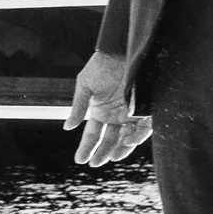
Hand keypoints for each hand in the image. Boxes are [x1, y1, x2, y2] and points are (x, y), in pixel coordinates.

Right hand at [65, 50, 149, 165]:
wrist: (122, 50)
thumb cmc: (102, 65)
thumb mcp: (85, 85)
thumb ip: (78, 107)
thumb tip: (67, 127)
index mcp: (100, 111)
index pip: (93, 134)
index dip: (86, 147)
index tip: (80, 159)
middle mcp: (115, 116)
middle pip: (109, 140)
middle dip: (102, 153)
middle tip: (95, 163)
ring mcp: (130, 114)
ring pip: (126, 139)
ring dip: (119, 149)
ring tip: (111, 156)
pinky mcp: (145, 109)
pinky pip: (142, 129)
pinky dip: (135, 137)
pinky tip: (126, 141)